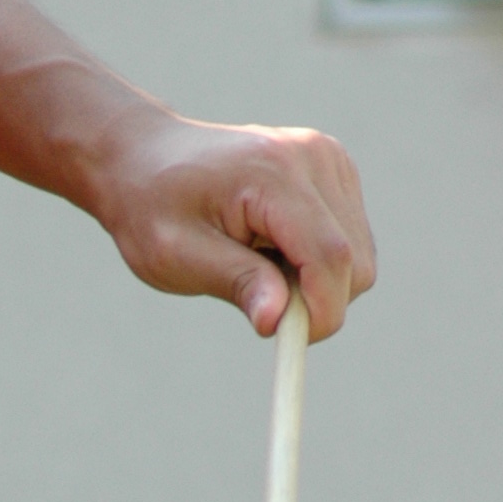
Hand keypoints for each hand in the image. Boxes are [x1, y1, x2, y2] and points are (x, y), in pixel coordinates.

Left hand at [87, 108, 375, 339]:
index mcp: (275, 174)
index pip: (330, 255)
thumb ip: (235, 283)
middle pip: (354, 261)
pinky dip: (316, 263)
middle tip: (260, 303)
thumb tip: (276, 320)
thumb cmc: (153, 208)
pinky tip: (272, 250)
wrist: (145, 158)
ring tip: (257, 267)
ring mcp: (329, 159)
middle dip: (317, 301)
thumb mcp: (178, 256)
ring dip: (316, 282)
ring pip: (357, 256)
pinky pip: (348, 240)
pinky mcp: (333, 170)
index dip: (321, 312)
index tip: (289, 344)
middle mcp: (314, 157)